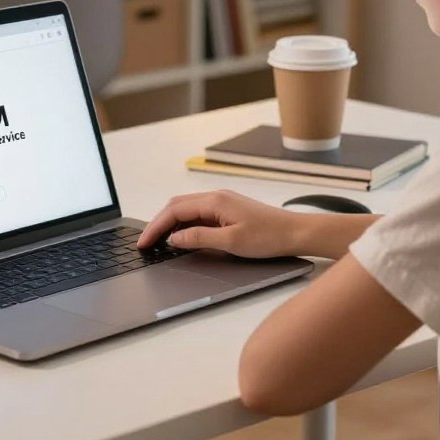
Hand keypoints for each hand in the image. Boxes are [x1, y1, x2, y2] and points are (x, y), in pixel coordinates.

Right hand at [137, 189, 299, 258]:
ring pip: (186, 208)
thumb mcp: (231, 242)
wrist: (295, 232)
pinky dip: (184, 224)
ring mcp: (222, 202)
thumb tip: (175, 238)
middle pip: (176, 205)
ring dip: (170, 223)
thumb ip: (199, 238)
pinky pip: (198, 214)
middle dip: (158, 223)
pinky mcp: (227, 210)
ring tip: (158, 241)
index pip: (174, 210)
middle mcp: (216, 196)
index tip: (143, 242)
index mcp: (215, 201)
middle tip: (146, 243)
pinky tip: (182, 237)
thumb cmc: (268, 237)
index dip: (156, 227)